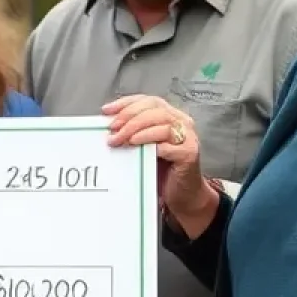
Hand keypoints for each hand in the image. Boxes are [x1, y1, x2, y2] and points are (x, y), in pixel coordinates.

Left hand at [103, 94, 216, 234]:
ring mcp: (188, 138)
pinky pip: (170, 146)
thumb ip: (133, 133)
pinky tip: (137, 146)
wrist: (182, 195)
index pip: (148, 101)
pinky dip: (152, 144)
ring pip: (163, 125)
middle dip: (129, 118)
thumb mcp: (145, 147)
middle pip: (155, 110)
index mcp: (171, 116)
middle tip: (112, 129)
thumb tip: (108, 125)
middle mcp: (182, 123)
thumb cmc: (161, 170)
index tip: (106, 111)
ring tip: (121, 139)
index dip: (127, 103)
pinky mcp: (190, 154)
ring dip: (138, 130)